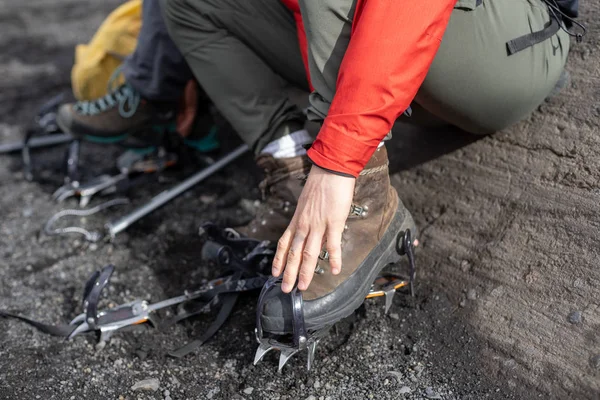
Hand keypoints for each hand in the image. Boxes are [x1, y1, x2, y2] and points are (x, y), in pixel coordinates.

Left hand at [272, 165, 354, 292]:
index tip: (274, 273)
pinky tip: (335, 270)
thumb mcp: (307, 203)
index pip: (284, 243)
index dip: (278, 260)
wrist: (330, 169)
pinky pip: (332, 244)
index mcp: (297, 220)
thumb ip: (307, 220)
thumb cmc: (321, 184)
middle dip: (289, 273)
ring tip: (304, 286)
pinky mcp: (333, 222)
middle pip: (294, 253)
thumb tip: (310, 234)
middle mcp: (304, 224)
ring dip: (306, 272)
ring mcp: (318, 224)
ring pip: (309, 253)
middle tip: (286, 289)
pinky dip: (334, 258)